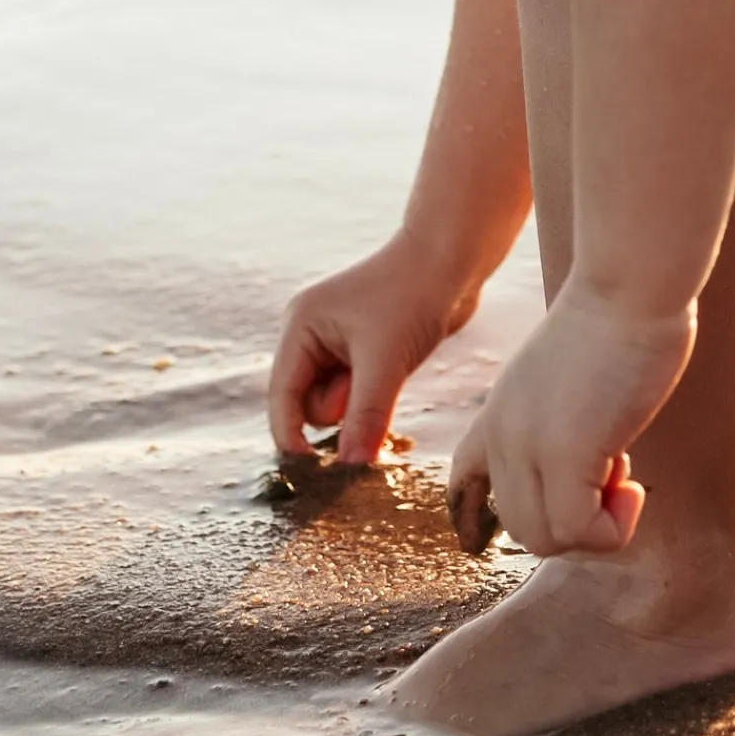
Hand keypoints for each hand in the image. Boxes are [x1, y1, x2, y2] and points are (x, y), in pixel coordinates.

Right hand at [267, 233, 480, 465]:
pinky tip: (395, 378)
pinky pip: (357, 393)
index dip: (292, 437)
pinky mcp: (363, 350)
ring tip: (390, 369)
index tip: (311, 475)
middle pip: (307, 404)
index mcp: (300, 326)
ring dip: (360, 404)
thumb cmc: (413, 296)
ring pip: (335, 402)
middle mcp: (310, 333)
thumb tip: (351, 468)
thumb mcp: (386, 362)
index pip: (282, 395)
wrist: (452, 260)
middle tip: (372, 385)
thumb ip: (365, 417)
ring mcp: (336, 342)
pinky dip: (372, 399)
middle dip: (340, 409)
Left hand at [447, 283, 693, 557]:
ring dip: (598, 529)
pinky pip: (581, 531)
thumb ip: (565, 411)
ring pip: (546, 539)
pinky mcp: (566, 451)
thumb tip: (595, 453)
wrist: (630, 280)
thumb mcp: (571, 371)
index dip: (476, 517)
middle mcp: (504, 431)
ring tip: (626, 479)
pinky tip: (635, 485)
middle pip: (522, 527)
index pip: (465, 480)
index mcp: (502, 408)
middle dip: (576, 524)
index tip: (486, 539)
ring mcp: (529, 443)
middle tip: (616, 479)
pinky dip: (615, 527)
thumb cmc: (621, 313)